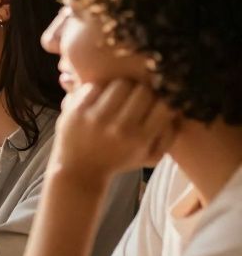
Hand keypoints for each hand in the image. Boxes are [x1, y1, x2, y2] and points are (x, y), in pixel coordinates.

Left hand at [53, 80, 178, 179]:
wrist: (78, 171)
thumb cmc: (118, 161)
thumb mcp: (149, 157)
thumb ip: (169, 136)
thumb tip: (179, 110)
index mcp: (141, 139)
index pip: (164, 105)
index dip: (163, 100)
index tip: (157, 100)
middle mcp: (120, 128)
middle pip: (143, 90)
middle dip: (143, 92)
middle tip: (137, 97)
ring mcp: (96, 117)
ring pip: (120, 83)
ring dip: (122, 87)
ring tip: (119, 96)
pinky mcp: (76, 110)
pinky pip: (95, 85)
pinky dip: (99, 89)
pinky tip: (100, 98)